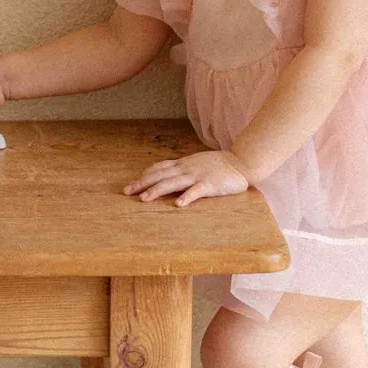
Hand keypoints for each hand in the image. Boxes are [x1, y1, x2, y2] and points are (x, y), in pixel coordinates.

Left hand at [123, 148, 251, 206]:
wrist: (241, 162)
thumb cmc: (218, 165)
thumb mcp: (196, 163)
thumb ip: (181, 169)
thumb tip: (164, 175)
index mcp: (183, 164)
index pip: (159, 169)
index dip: (144, 176)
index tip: (131, 184)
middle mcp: (187, 168)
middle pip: (160, 176)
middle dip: (142, 184)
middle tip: (127, 192)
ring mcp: (198, 176)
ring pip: (173, 183)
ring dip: (157, 190)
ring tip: (144, 199)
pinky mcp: (210, 184)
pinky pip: (197, 191)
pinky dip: (187, 197)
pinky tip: (178, 205)